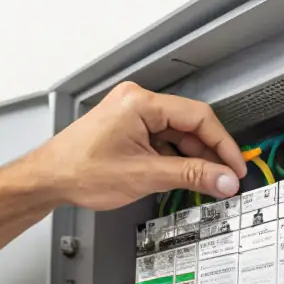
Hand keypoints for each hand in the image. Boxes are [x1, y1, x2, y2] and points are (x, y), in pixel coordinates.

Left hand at [29, 82, 245, 209]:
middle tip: (226, 178)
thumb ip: (190, 176)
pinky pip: (162, 139)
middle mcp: (137, 101)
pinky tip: (183, 176)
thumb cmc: (80, 170)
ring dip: (192, 157)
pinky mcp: (128, 126)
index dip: (223, 144)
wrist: (48, 178)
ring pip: (177, 133)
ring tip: (206, 182)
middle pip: (189, 124)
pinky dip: (174, 158)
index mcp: (141, 102)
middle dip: (209, 153)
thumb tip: (224, 179)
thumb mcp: (144, 175)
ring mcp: (132, 113)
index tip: (235, 167)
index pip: (198, 117)